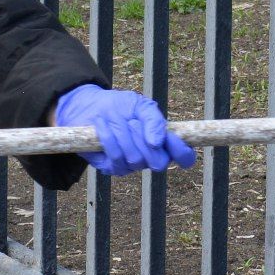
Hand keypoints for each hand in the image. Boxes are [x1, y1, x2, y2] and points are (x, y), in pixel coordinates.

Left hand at [57, 85, 194, 175]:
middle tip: (132, 122)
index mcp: (163, 142)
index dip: (183, 153)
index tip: (175, 143)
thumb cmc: (120, 107)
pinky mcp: (112, 167)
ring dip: (123, 135)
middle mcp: (150, 156)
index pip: (184, 157)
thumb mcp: (141, 106)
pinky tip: (102, 125)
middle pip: (159, 162)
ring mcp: (131, 165)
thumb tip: (158, 142)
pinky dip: (108, 137)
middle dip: (144, 140)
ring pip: (135, 159)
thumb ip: (154, 120)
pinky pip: (116, 158)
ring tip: (114, 120)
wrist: (90, 107)